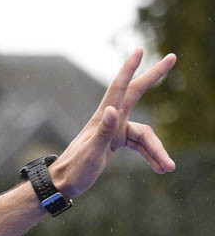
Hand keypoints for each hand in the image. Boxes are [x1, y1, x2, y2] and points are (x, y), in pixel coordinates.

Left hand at [51, 48, 176, 196]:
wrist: (62, 185)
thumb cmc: (74, 170)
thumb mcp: (91, 153)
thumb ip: (103, 132)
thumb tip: (114, 109)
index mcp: (103, 119)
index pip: (120, 88)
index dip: (130, 68)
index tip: (139, 50)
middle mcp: (110, 121)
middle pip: (136, 95)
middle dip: (154, 76)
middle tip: (173, 57)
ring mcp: (113, 131)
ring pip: (144, 134)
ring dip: (157, 151)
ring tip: (169, 168)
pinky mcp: (115, 143)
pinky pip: (139, 146)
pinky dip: (150, 157)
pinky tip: (160, 169)